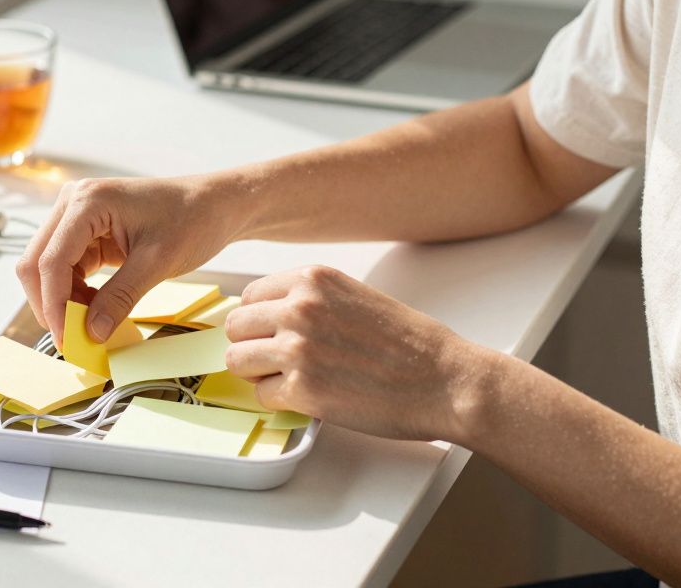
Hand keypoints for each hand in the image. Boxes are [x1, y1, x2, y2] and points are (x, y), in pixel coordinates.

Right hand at [17, 175, 239, 344]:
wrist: (214, 205)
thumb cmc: (193, 219)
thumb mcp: (157, 263)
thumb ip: (119, 298)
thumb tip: (91, 333)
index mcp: (88, 201)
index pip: (51, 260)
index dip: (54, 304)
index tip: (68, 338)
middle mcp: (73, 203)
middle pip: (36, 262)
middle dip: (50, 304)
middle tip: (73, 340)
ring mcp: (76, 217)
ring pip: (47, 269)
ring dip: (62, 301)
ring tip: (91, 324)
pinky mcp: (85, 232)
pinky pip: (66, 268)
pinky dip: (75, 293)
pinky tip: (95, 309)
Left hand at [224, 265, 492, 442]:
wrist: (444, 380)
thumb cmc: (410, 344)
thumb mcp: (355, 297)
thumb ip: (311, 301)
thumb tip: (270, 316)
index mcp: (313, 279)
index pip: (249, 296)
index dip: (259, 320)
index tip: (270, 334)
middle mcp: (299, 307)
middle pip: (236, 327)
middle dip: (252, 345)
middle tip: (278, 361)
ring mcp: (297, 348)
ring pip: (237, 360)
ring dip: (259, 374)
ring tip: (291, 380)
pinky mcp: (301, 389)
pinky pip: (260, 395)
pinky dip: (279, 400)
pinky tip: (309, 397)